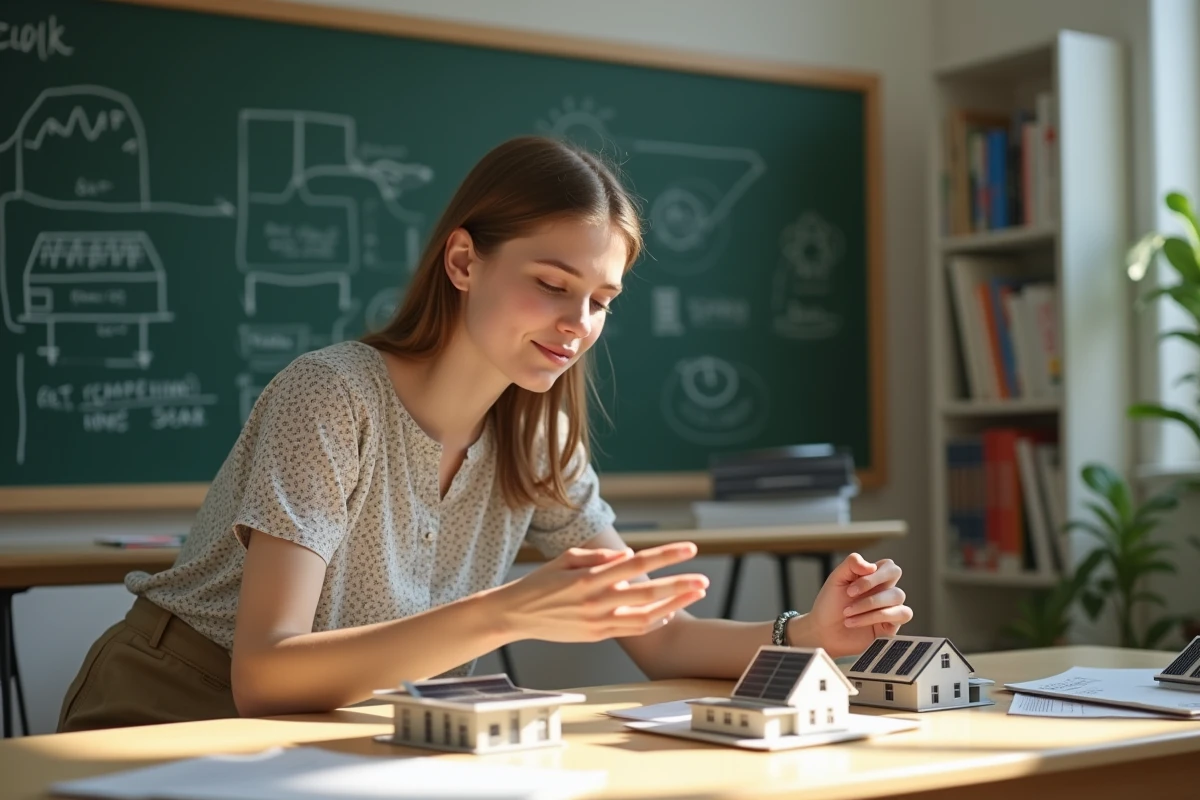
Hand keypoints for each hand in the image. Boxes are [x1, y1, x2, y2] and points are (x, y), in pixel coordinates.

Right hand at [494, 543, 708, 642]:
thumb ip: (597, 557)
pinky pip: (631, 631)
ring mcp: (596, 622)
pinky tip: (668, 612)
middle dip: (678, 586)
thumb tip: (628, 556)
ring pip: (644, 617)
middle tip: (704, 579)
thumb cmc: (540, 583)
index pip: (636, 564)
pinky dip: (653, 622)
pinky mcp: (595, 636)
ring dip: (673, 605)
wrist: (515, 615)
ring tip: (694, 594)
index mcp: (588, 578)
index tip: (689, 548)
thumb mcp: (564, 559)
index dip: (666, 556)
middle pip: (646, 593)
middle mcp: (595, 602)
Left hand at [804, 553, 911, 657]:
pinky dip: (877, 617)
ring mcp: (890, 607)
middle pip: (896, 573)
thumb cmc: (830, 605)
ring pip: (897, 595)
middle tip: (848, 595)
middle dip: (871, 583)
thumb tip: (872, 566)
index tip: (850, 588)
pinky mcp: (892, 625)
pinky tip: (857, 622)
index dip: (873, 573)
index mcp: (873, 576)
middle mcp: (884, 589)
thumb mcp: (836, 579)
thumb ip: (852, 564)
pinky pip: (901, 615)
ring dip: (869, 604)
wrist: (824, 632)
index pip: (888, 565)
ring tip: (847, 613)